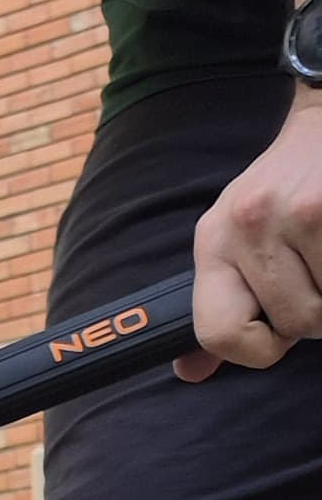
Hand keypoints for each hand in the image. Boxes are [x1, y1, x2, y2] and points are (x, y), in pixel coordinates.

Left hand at [186, 95, 321, 378]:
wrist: (320, 127)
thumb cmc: (282, 194)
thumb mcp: (234, 239)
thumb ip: (221, 305)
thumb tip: (190, 372)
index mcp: (213, 243)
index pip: (218, 332)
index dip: (258, 350)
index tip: (277, 334)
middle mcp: (247, 227)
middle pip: (296, 324)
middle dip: (317, 314)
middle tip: (318, 276)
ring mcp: (298, 215)